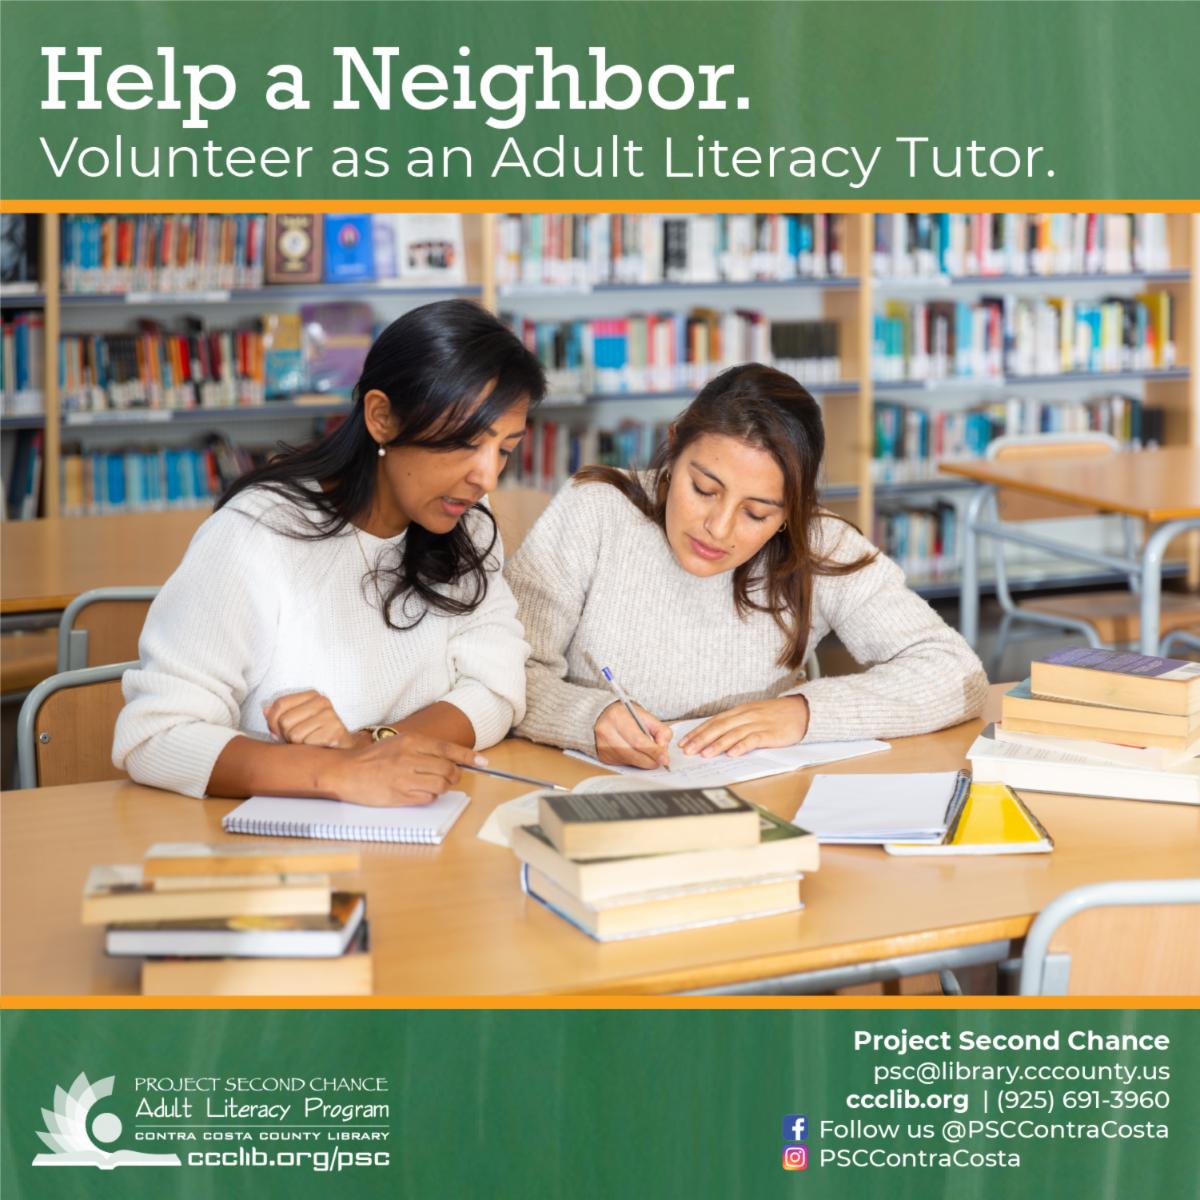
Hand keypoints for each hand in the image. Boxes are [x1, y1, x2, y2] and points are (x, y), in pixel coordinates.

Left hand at [263, 691, 361, 750]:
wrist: (343, 748)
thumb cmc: (315, 734)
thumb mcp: (296, 721)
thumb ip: (279, 715)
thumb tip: (264, 710)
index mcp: (312, 695)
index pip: (279, 704)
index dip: (272, 722)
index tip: (277, 732)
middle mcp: (322, 701)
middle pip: (284, 721)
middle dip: (285, 735)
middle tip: (296, 739)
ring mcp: (331, 715)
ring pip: (294, 734)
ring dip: (297, 744)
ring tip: (308, 742)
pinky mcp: (335, 731)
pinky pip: (307, 743)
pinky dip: (308, 749)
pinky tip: (317, 746)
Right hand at [327, 732, 486, 806]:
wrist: (346, 772)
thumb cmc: (373, 758)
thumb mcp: (398, 743)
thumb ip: (422, 749)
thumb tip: (450, 760)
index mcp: (411, 742)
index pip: (448, 748)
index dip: (469, 756)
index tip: (484, 762)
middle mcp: (410, 758)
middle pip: (448, 769)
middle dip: (453, 776)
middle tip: (448, 777)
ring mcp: (405, 777)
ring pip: (440, 785)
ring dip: (441, 787)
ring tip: (431, 785)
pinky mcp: (400, 795)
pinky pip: (427, 798)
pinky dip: (428, 797)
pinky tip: (418, 792)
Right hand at [594, 701, 672, 769]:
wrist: (604, 716)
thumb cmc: (626, 715)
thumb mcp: (646, 717)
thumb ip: (661, 731)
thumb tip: (664, 751)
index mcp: (617, 717)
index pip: (638, 740)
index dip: (653, 751)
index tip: (665, 758)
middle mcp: (606, 732)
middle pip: (634, 755)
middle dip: (651, 760)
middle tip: (661, 759)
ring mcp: (603, 746)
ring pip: (630, 762)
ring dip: (643, 762)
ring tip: (648, 753)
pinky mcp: (603, 757)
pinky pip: (624, 764)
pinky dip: (634, 762)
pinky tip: (634, 752)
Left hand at [677, 696, 809, 758]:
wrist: (801, 711)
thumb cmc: (775, 715)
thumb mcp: (752, 715)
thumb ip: (735, 724)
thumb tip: (714, 737)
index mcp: (739, 711)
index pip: (714, 721)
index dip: (698, 732)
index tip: (684, 742)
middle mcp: (746, 715)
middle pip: (719, 727)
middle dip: (701, 739)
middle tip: (688, 750)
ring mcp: (758, 723)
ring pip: (733, 734)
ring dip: (717, 744)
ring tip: (705, 754)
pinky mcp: (770, 733)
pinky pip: (753, 739)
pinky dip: (742, 746)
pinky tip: (732, 754)